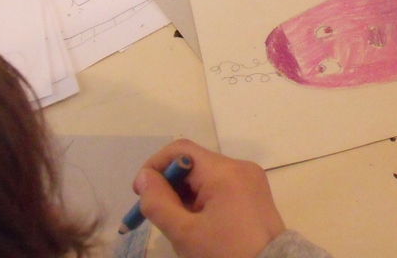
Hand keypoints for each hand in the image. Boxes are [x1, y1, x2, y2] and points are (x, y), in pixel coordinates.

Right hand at [134, 139, 285, 257]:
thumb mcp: (184, 233)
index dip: (156, 166)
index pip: (181, 150)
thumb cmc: (224, 253)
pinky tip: (200, 223)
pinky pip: (221, 185)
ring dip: (186, 194)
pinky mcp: (255, 191)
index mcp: (224, 171)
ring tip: (182, 225)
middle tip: (159, 216)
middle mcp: (240, 166)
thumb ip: (158, 203)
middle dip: (171, 185)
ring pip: (206, 175)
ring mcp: (250, 178)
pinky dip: (204, 198)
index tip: (142, 194)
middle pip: (194, 163)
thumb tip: (144, 177)